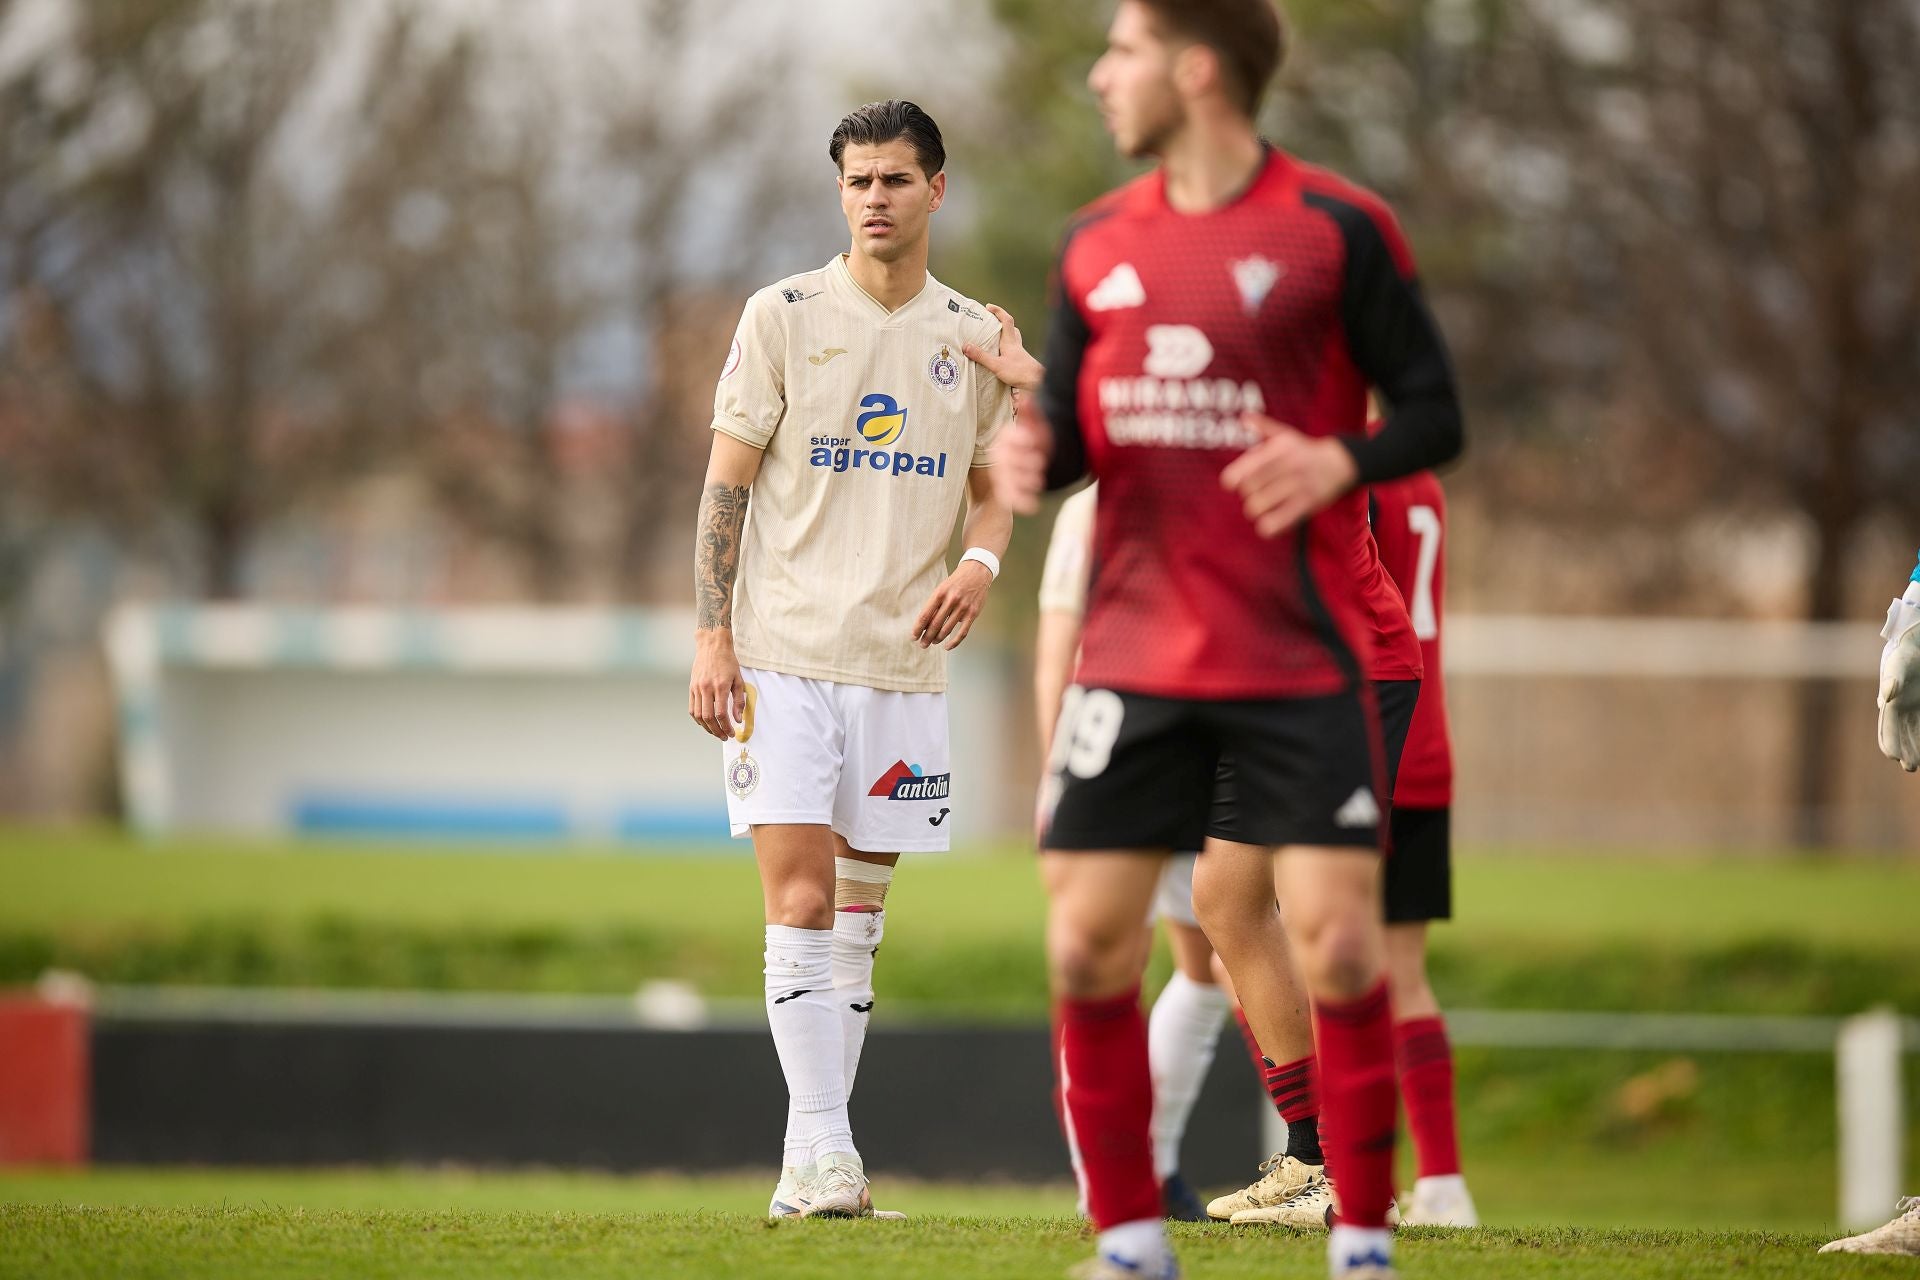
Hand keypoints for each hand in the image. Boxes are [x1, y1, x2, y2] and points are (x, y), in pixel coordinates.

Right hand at [689, 632, 746, 739]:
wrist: (712, 646)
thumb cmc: (727, 661)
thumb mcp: (738, 679)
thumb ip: (739, 701)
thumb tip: (738, 719)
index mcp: (720, 686)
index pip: (721, 714)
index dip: (726, 727)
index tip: (731, 733)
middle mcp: (706, 688)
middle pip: (708, 718)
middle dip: (717, 731)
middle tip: (724, 736)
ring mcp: (697, 688)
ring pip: (698, 715)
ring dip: (707, 727)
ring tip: (715, 732)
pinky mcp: (691, 688)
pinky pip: (692, 708)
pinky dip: (698, 719)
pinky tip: (705, 723)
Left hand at [912, 560, 992, 649]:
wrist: (977, 572)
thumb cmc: (956, 582)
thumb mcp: (942, 588)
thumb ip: (934, 605)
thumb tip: (925, 624)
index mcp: (940, 593)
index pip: (925, 615)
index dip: (918, 628)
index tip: (913, 637)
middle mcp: (951, 600)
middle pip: (935, 624)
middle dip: (927, 637)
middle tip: (922, 644)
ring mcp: (963, 607)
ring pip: (947, 629)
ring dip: (938, 639)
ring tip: (933, 642)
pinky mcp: (973, 613)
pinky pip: (962, 632)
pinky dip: (954, 642)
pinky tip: (947, 646)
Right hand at [962, 303, 1044, 394]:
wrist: (1037, 382)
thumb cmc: (1020, 372)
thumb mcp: (997, 365)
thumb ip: (982, 356)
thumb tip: (966, 346)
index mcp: (1010, 341)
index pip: (1006, 320)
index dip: (998, 311)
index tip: (988, 307)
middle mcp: (1016, 344)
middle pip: (1011, 328)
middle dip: (1001, 322)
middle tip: (991, 321)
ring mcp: (1019, 353)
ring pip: (1013, 338)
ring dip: (1005, 334)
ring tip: (994, 337)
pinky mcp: (1020, 361)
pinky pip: (1012, 349)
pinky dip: (1006, 348)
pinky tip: (1000, 355)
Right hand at [990, 402, 1050, 515]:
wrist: (1032, 466)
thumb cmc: (1033, 445)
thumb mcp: (1035, 429)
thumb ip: (1030, 415)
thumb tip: (1026, 397)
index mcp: (1006, 439)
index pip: (1007, 438)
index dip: (1019, 438)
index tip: (1031, 440)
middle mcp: (1000, 456)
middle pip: (1005, 459)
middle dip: (1022, 461)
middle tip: (1041, 461)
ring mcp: (1001, 475)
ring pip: (1006, 479)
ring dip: (1022, 480)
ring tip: (1039, 481)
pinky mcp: (1006, 491)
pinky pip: (1009, 497)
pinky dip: (1021, 501)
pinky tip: (1034, 505)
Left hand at [1219, 414, 1359, 537]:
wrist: (1339, 463)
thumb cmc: (1304, 450)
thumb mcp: (1286, 434)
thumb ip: (1264, 427)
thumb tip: (1243, 418)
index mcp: (1280, 448)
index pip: (1248, 466)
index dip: (1233, 478)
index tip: (1230, 483)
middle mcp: (1289, 465)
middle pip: (1250, 487)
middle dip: (1247, 493)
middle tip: (1253, 494)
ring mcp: (1299, 485)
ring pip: (1260, 505)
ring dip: (1255, 509)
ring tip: (1258, 508)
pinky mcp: (1308, 503)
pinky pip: (1282, 519)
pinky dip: (1269, 526)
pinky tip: (1265, 527)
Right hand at [1879, 609, 1919, 770]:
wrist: (1916, 643)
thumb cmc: (1907, 653)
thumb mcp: (1900, 664)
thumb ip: (1893, 679)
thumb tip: (1887, 697)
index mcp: (1890, 701)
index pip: (1888, 726)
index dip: (1890, 741)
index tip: (1894, 756)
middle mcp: (1900, 707)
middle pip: (1900, 734)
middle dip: (1904, 751)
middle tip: (1910, 767)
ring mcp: (1913, 706)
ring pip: (1913, 732)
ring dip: (1914, 748)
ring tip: (1916, 764)